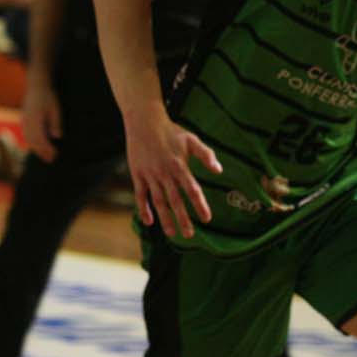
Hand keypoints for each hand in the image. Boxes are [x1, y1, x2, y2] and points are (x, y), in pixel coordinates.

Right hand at [21, 78, 61, 161]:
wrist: (35, 86)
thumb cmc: (48, 96)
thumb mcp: (55, 108)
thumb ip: (55, 123)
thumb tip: (57, 137)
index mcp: (35, 118)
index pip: (40, 138)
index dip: (47, 148)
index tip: (55, 154)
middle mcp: (27, 121)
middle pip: (33, 141)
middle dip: (42, 152)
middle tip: (51, 160)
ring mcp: (24, 121)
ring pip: (28, 139)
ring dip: (36, 149)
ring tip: (45, 156)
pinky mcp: (23, 120)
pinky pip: (26, 135)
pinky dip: (31, 143)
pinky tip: (37, 147)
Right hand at [124, 113, 221, 238]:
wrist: (144, 121)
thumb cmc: (170, 131)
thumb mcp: (191, 139)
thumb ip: (206, 154)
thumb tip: (219, 170)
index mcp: (179, 166)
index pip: (192, 189)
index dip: (199, 205)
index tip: (207, 219)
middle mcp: (165, 173)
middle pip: (175, 200)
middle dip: (183, 219)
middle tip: (189, 235)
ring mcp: (150, 175)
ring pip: (158, 201)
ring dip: (165, 219)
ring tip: (172, 234)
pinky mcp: (138, 175)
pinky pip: (140, 195)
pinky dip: (143, 209)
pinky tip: (149, 221)